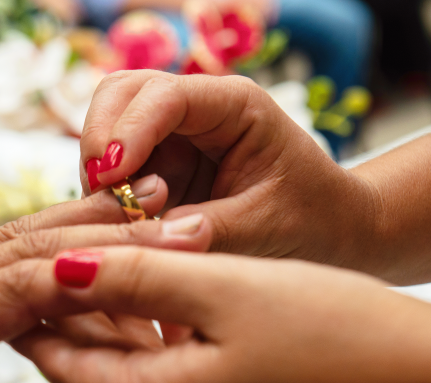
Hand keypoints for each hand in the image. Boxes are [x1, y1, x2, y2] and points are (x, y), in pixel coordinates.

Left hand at [9, 247, 430, 382]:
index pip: (64, 364)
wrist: (430, 381)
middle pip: (96, 369)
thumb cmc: (333, 329)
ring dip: (114, 322)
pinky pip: (173, 377)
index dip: (31, 319)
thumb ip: (133, 278)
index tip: (7, 278)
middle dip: (70, 315)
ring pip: (135, 370)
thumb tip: (56, 271)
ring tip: (97, 266)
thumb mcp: (222, 288)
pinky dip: (156, 337)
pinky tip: (159, 297)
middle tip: (49, 258)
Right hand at [81, 71, 378, 270]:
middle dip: (100, 140)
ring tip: (113, 216)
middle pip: (122, 94)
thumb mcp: (262, 231)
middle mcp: (199, 109)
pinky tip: (118, 223)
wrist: (332, 233)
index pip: (165, 96)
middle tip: (98, 194)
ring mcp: (174, 136)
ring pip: (108, 127)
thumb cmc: (311, 222)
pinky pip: (114, 168)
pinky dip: (105, 192)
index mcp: (235, 105)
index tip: (109, 178)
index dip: (128, 131)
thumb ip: (200, 230)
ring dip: (99, 169)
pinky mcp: (160, 166)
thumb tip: (136, 241)